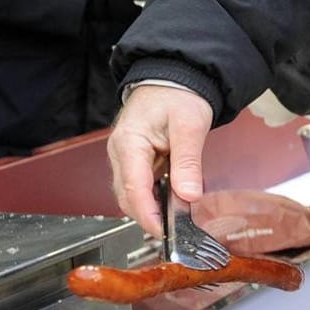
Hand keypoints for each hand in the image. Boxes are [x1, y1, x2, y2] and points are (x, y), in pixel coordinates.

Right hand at [108, 84, 214, 236]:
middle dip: (148, 216)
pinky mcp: (133, 161)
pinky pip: (139, 186)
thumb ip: (188, 161)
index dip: (148, 214)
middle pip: (128, 197)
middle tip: (175, 229)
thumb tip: (189, 195)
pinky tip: (171, 201)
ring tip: (176, 217)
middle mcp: (120, 153)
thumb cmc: (177, 95)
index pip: (133, 188)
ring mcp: (124, 158)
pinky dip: (152, 198)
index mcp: (129, 142)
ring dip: (150, 208)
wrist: (172, 78)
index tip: (163, 231)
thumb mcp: (190, 125)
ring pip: (131, 195)